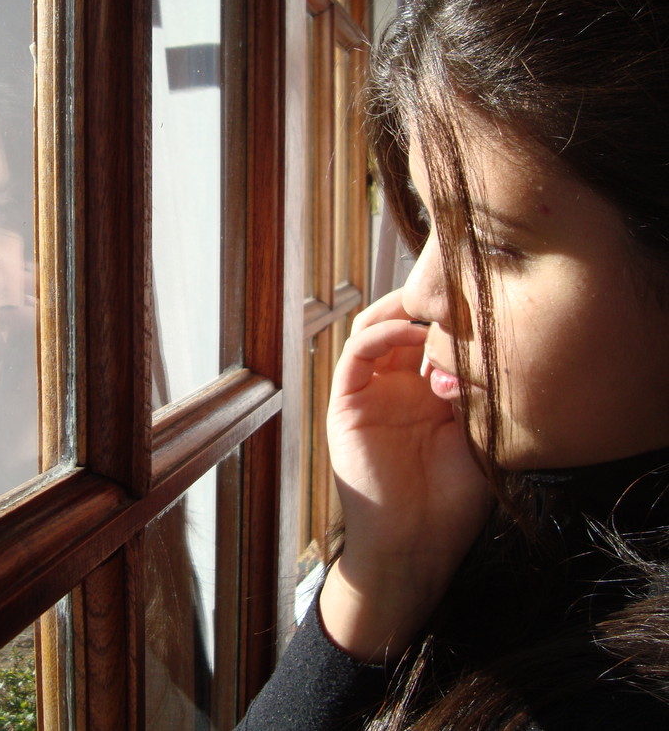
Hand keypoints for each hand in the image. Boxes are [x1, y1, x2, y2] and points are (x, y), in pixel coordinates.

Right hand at [319, 288, 491, 662]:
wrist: (414, 544)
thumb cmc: (451, 502)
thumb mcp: (478, 435)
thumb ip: (475, 390)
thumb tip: (484, 344)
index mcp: (430, 395)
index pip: (437, 338)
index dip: (454, 316)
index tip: (484, 300)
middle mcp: (398, 388)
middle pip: (403, 325)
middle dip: (426, 302)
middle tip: (453, 288)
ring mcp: (370, 394)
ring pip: (373, 330)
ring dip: (399, 311)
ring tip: (430, 305)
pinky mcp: (346, 404)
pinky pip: (356, 355)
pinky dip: (379, 335)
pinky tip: (410, 332)